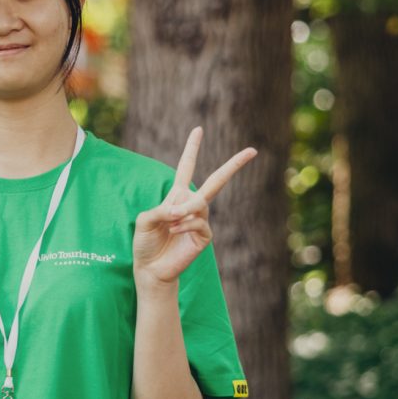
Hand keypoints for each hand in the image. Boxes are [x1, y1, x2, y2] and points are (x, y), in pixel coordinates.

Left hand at [133, 126, 255, 286]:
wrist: (150, 268)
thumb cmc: (145, 243)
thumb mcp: (144, 220)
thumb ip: (160, 209)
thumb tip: (181, 209)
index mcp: (176, 196)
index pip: (186, 168)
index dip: (192, 149)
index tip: (199, 129)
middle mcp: (192, 205)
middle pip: (217, 181)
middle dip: (234, 165)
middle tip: (253, 150)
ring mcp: (200, 220)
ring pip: (200, 203)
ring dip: (184, 210)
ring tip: (171, 220)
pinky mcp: (204, 237)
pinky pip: (199, 223)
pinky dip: (185, 225)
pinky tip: (174, 231)